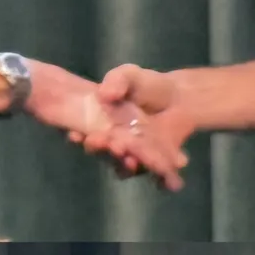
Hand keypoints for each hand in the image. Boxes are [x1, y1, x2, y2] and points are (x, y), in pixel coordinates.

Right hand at [28, 60, 188, 190]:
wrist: (179, 98)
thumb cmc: (146, 87)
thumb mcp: (130, 76)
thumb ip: (117, 81)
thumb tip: (104, 93)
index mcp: (100, 125)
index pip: (83, 134)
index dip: (77, 136)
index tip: (76, 135)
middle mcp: (113, 145)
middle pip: (102, 153)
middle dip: (102, 150)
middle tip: (110, 144)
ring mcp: (135, 157)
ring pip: (125, 168)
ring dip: (126, 166)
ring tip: (132, 159)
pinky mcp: (156, 165)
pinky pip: (157, 176)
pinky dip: (163, 178)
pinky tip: (172, 176)